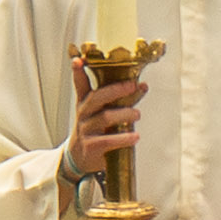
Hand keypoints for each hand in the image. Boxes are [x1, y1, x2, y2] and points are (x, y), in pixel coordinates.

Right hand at [67, 53, 145, 171]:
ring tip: (137, 114)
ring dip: (125, 114)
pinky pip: (108, 140)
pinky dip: (124, 138)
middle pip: (96, 98)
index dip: (78, 72)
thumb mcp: (102, 113)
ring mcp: (86, 130)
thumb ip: (121, 99)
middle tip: (132, 85)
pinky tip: (135, 137)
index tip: (78, 60)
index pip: (80, 85)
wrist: (80, 158)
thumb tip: (142, 85)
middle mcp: (83, 114)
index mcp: (85, 103)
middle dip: (115, 90)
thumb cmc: (96, 131)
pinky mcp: (91, 147)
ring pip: (105, 117)